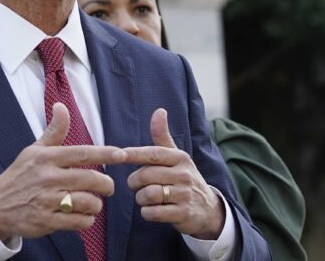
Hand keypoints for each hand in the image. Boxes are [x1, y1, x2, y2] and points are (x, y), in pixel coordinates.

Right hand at [0, 102, 126, 240]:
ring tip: (94, 203)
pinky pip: (78, 222)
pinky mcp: (46, 221)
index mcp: (47, 157)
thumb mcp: (34, 150)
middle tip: (108, 187)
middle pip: (90, 179)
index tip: (122, 154)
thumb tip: (61, 106)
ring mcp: (46, 200)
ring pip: (87, 202)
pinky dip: (86, 220)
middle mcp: (48, 177)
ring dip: (96, 204)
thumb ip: (54, 131)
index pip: (82, 153)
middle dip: (106, 185)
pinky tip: (84, 216)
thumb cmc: (20, 175)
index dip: (105, 154)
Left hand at [124, 108, 224, 239]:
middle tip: (135, 184)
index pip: (152, 153)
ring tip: (144, 198)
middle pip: (145, 175)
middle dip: (134, 181)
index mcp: (179, 158)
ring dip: (140, 198)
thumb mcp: (176, 156)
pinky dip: (147, 212)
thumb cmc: (183, 178)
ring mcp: (184, 195)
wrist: (207, 209)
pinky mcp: (183, 214)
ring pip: (148, 194)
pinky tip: (151, 210)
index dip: (133, 154)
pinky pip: (153, 212)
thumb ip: (162, 136)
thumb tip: (159, 111)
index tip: (117, 154)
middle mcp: (183, 174)